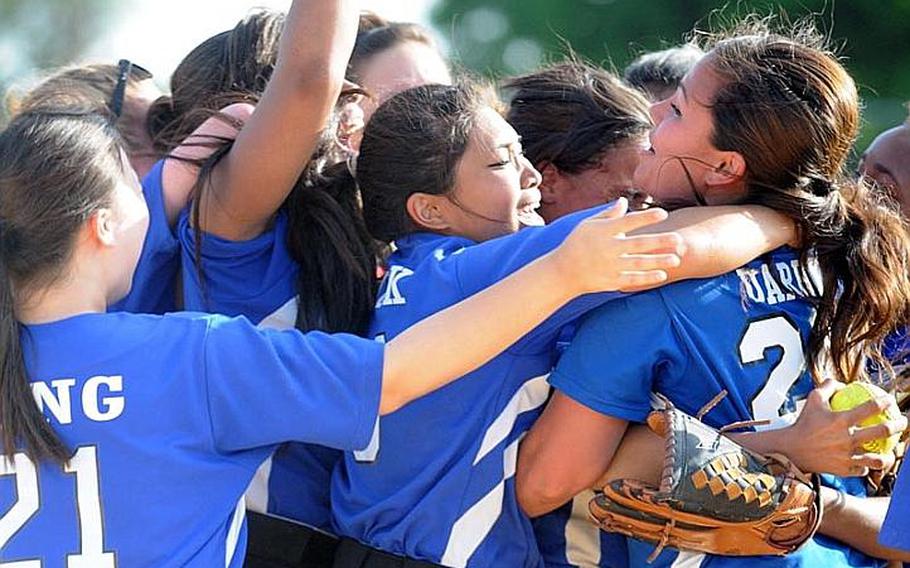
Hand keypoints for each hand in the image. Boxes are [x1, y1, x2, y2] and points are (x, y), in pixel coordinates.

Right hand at [554, 198, 682, 294]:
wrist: (562, 272)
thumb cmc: (576, 244)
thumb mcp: (588, 224)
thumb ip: (608, 214)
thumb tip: (624, 201)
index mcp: (603, 231)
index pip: (628, 222)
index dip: (646, 217)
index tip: (663, 213)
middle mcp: (608, 248)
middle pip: (638, 244)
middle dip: (659, 242)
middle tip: (678, 239)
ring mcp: (610, 266)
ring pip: (639, 263)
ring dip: (658, 261)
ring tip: (676, 258)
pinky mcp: (611, 281)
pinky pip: (632, 279)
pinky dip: (647, 278)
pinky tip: (662, 275)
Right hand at [783, 379, 907, 476]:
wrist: (791, 449)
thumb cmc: (803, 423)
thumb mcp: (812, 400)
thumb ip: (828, 387)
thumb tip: (843, 382)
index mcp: (841, 420)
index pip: (870, 408)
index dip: (884, 402)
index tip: (890, 400)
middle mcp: (847, 438)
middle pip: (881, 432)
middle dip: (897, 425)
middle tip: (902, 422)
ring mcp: (846, 456)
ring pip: (877, 459)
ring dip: (888, 456)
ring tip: (892, 453)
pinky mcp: (843, 470)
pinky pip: (861, 470)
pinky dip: (865, 467)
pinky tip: (868, 464)